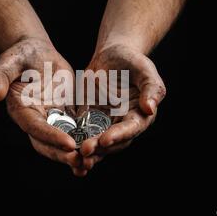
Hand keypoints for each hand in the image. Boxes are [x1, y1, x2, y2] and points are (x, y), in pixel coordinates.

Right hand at [0, 38, 83, 173]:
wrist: (38, 52)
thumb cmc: (22, 54)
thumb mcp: (10, 60)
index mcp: (21, 110)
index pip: (35, 128)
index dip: (51, 137)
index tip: (68, 144)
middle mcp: (35, 120)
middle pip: (47, 144)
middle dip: (63, 155)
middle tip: (81, 162)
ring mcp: (51, 120)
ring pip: (62, 144)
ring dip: (74, 156)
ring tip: (90, 164)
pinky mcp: (66, 116)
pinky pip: (75, 133)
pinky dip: (84, 143)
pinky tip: (99, 152)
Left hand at [78, 45, 165, 170]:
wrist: (111, 56)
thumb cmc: (132, 61)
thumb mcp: (144, 69)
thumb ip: (151, 87)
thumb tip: (150, 108)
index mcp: (140, 115)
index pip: (131, 129)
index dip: (119, 135)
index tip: (105, 139)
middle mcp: (124, 125)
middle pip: (113, 142)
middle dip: (99, 148)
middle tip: (84, 150)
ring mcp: (106, 125)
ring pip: (98, 145)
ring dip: (88, 153)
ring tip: (75, 159)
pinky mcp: (90, 123)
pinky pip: (83, 136)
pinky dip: (76, 146)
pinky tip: (65, 152)